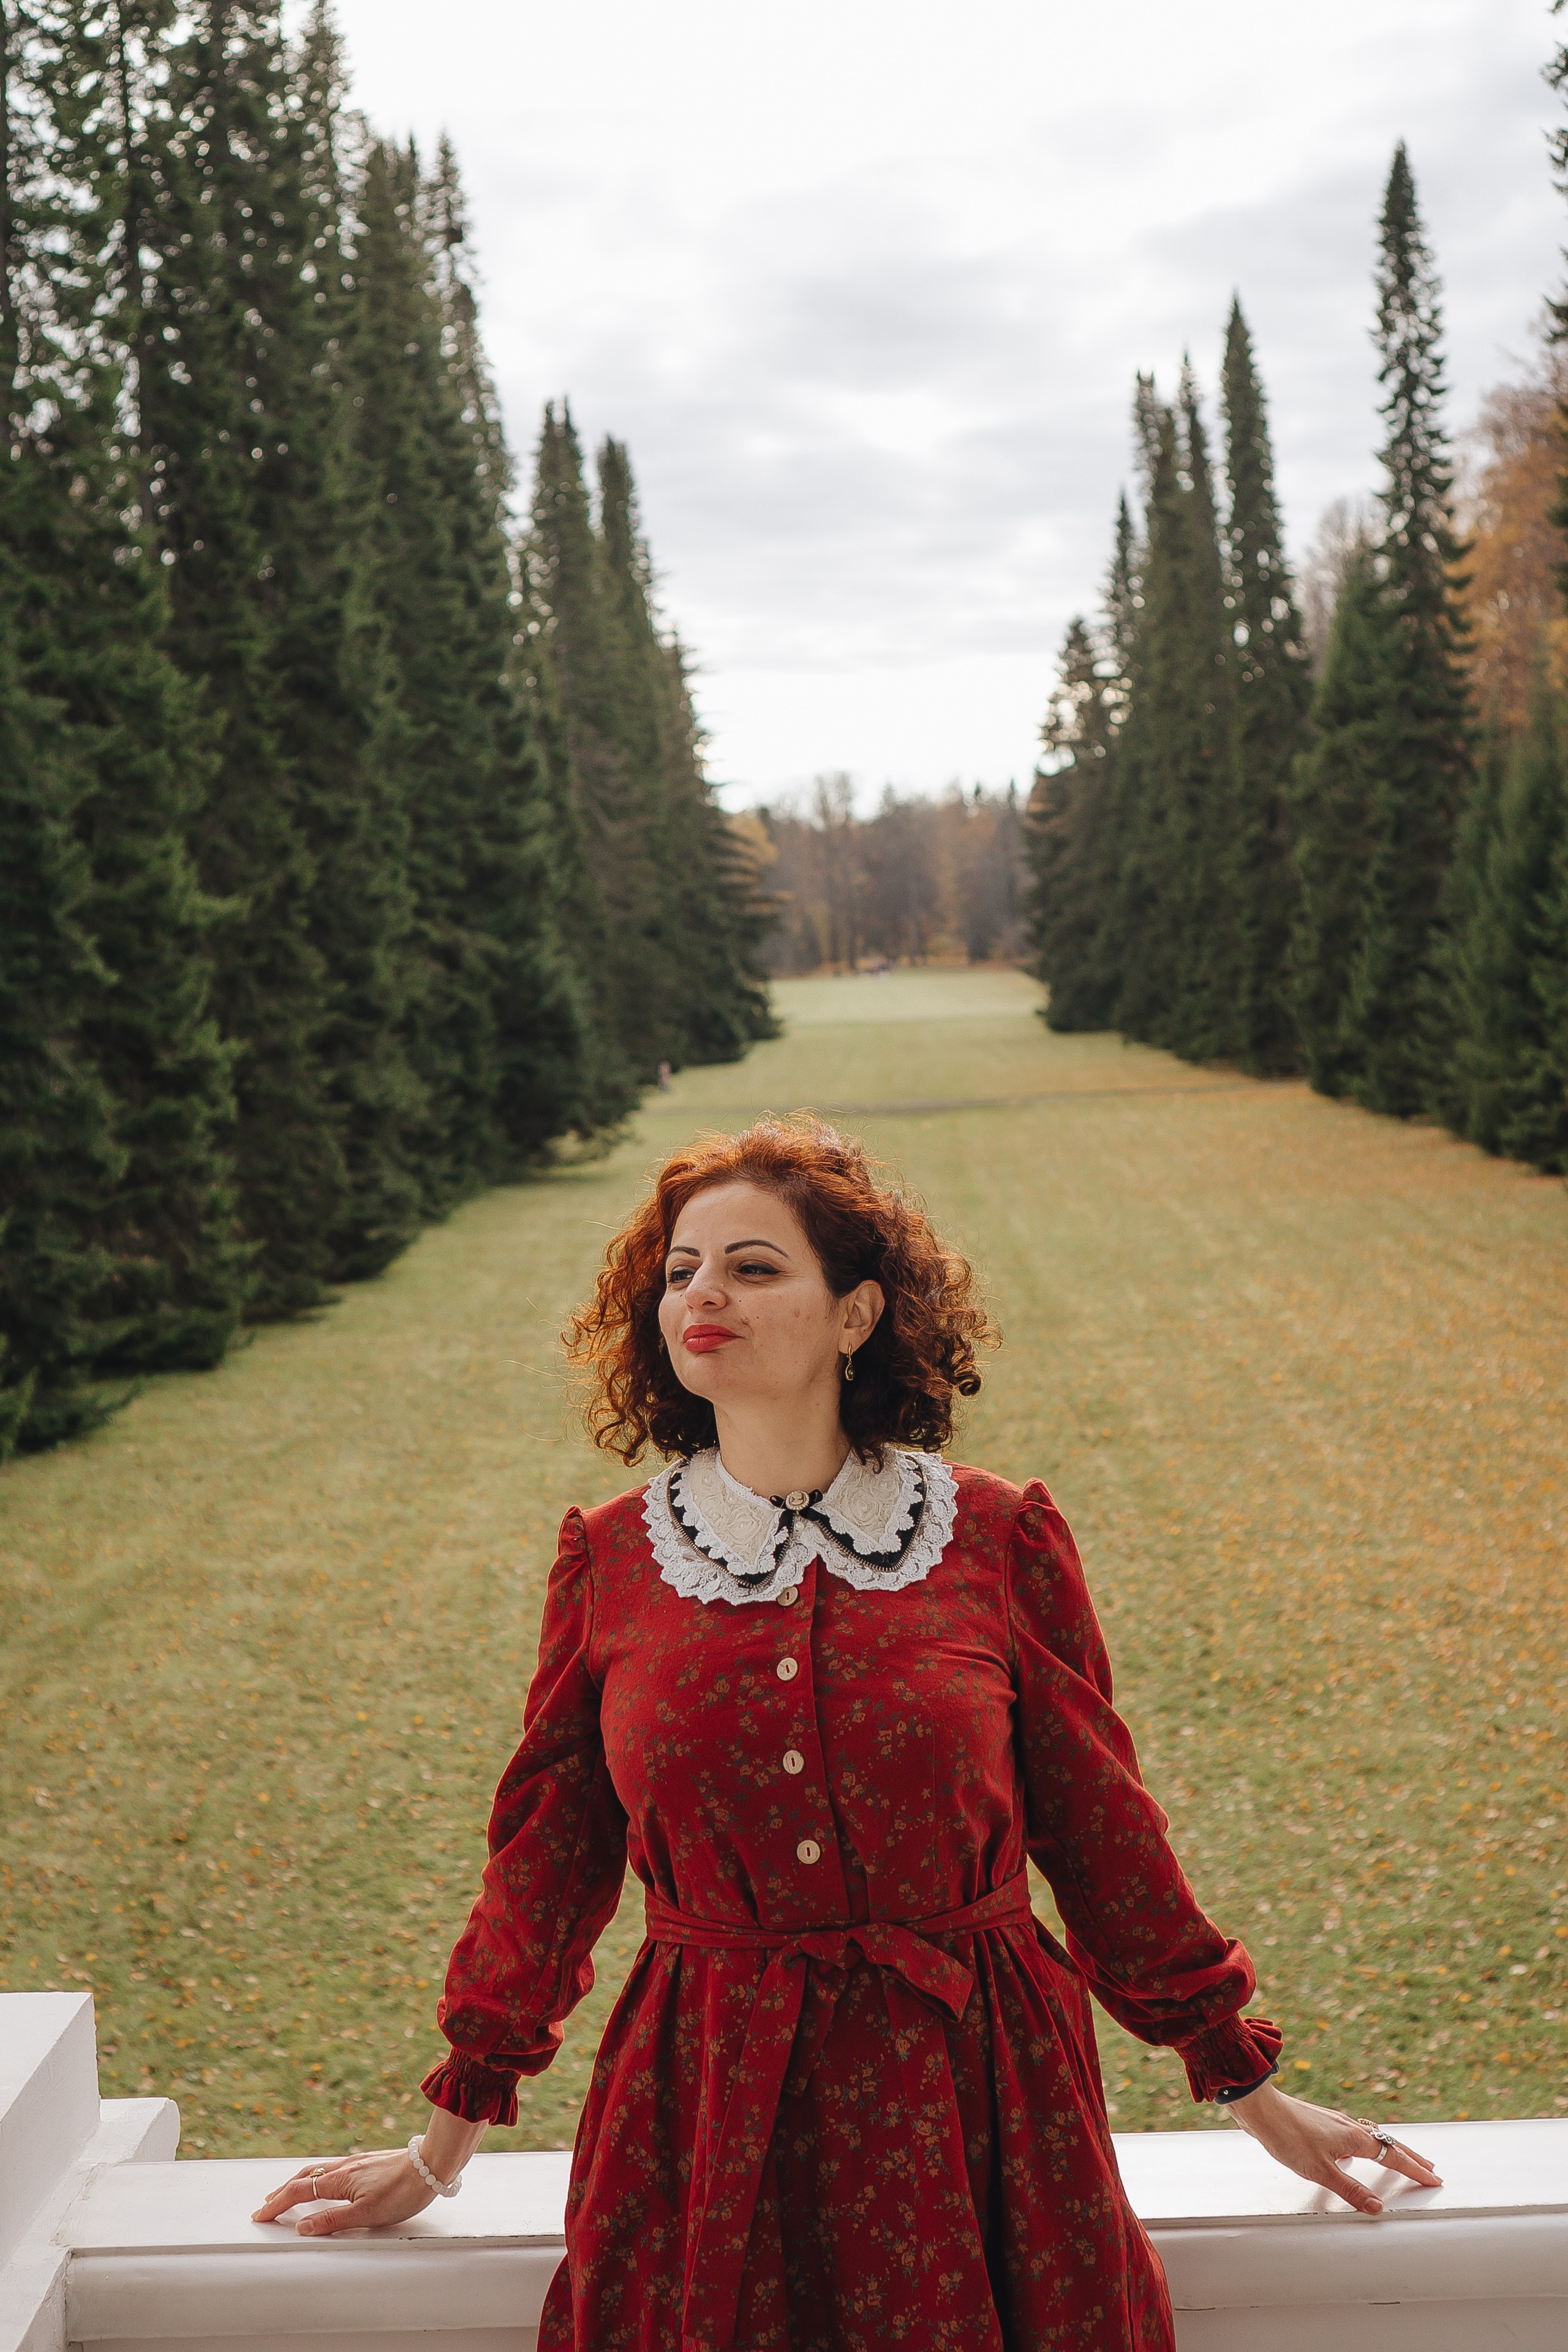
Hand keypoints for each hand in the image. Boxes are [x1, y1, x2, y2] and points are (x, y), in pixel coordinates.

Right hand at [251, 2147, 436, 2235]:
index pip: (299, 2192)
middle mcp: (344, 2167)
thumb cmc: (402, 2191)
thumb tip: (302, 2227)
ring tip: (287, 2191)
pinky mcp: (368, 2162)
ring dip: (298, 2182)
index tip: (260, 2213)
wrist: (431, 2163)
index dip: (277, 2203)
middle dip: (282, 2191)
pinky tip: (324, 2180)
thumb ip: (333, 2220)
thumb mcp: (367, 2214)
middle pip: (305, 2178)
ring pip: (319, 2171)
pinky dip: (317, 2176)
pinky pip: (332, 2168)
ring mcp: (356, 2162)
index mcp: (340, 2180)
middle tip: (265, 2203)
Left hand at [1224, 2081, 1441, 2215]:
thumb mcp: (1321, 2171)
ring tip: (1400, 2158)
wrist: (1261, 2110)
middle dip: (1410, 2156)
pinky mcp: (1322, 2122)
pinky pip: (1355, 2134)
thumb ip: (1350, 2190)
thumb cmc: (1288, 2137)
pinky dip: (1368, 2143)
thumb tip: (1378, 2207)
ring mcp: (1335, 2122)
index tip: (1434, 2178)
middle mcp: (1349, 2127)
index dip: (1414, 2169)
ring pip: (1372, 2136)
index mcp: (1355, 2138)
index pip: (1394, 2156)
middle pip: (1388, 2142)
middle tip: (1429, 2167)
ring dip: (1390, 2148)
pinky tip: (1354, 2150)